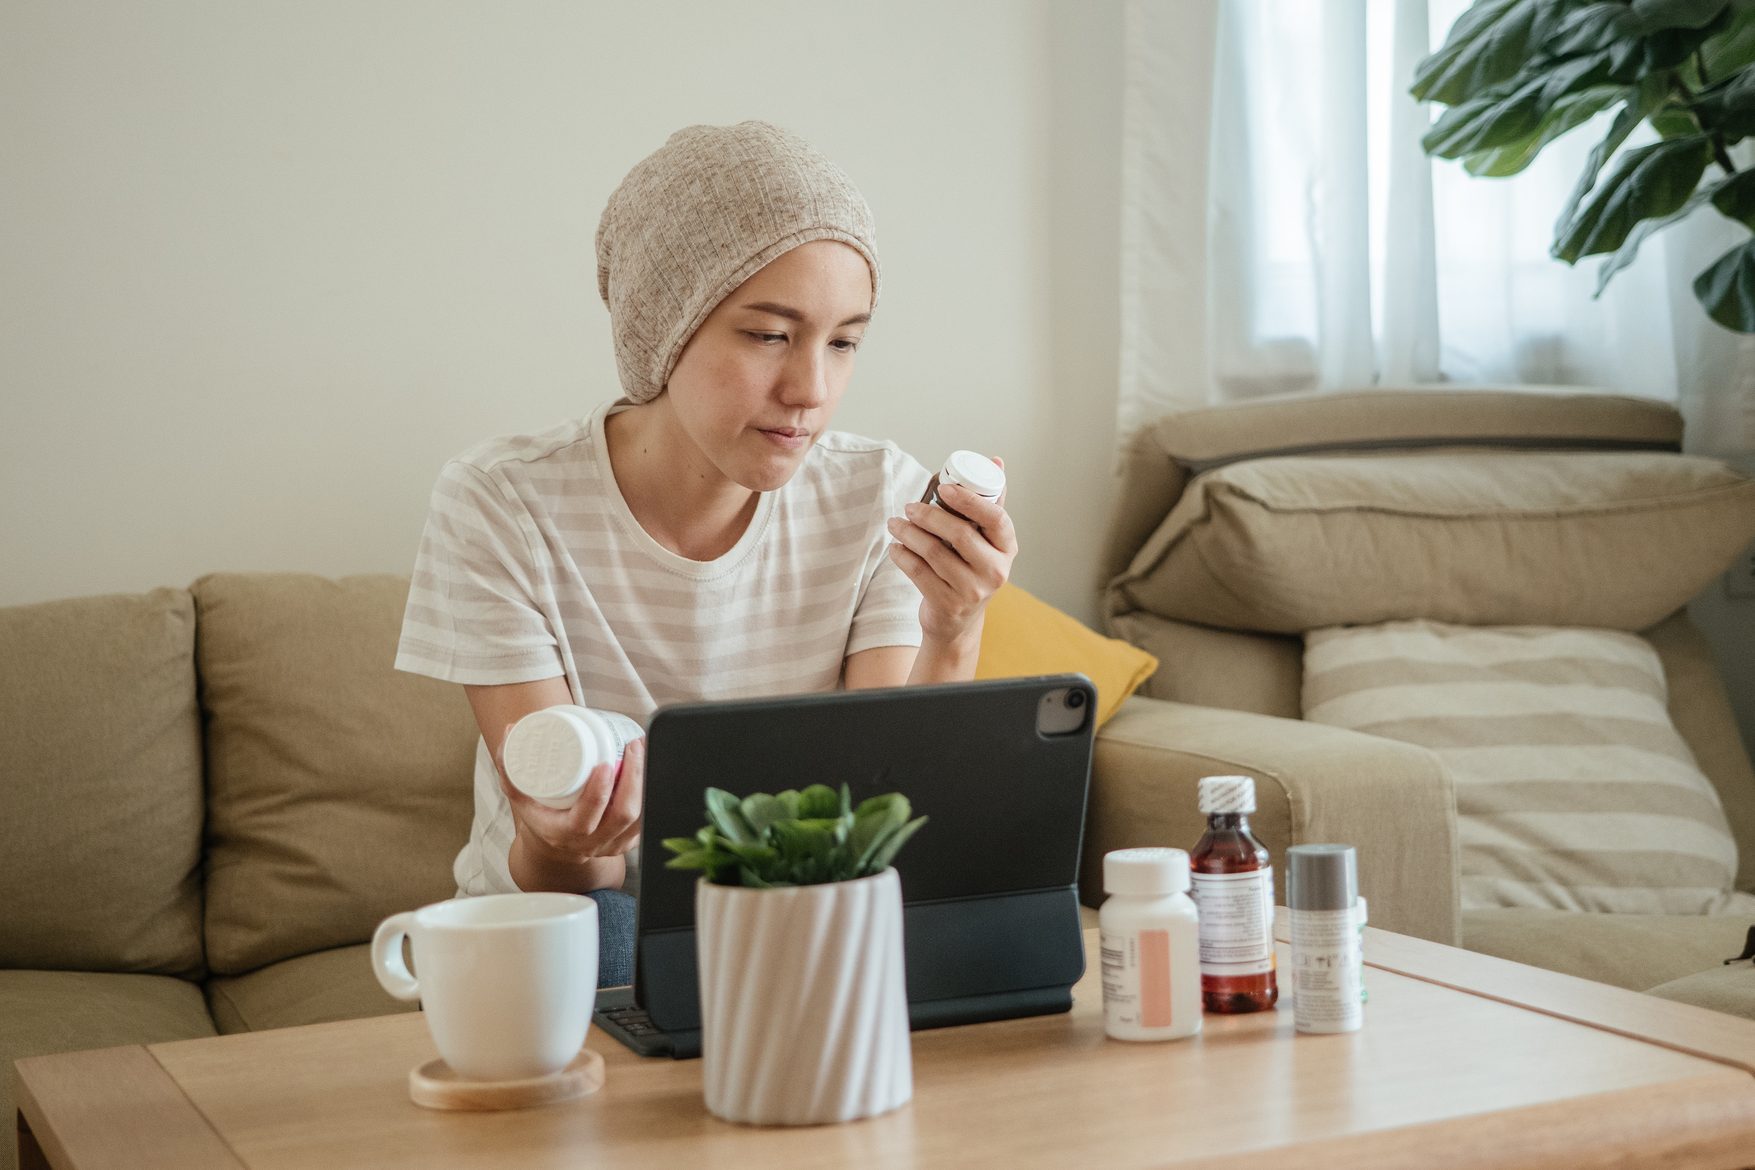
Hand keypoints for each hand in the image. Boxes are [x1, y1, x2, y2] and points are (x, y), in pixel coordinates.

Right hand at [501, 735, 644, 879]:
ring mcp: (613, 844)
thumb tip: (510, 730)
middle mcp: (591, 843)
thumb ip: (509, 764)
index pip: (585, 818)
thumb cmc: (539, 814)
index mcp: (563, 834)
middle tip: (632, 747)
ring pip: (641, 817)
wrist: (555, 847)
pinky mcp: (628, 840)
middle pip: (622, 815)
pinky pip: (648, 820)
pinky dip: (653, 793)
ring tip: (643, 751)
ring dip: (646, 782)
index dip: (599, 792)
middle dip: (633, 778)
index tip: (606, 763)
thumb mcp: (519, 794)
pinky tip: (652, 768)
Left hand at [885, 456, 1016, 646]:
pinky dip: (902, 556)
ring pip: (934, 552)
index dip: (968, 499)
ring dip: (909, 533)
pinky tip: (896, 547)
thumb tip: (996, 460)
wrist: (957, 622)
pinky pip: (918, 572)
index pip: (995, 517)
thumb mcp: (985, 541)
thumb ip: (989, 504)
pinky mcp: (948, 605)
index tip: (942, 488)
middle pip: (961, 534)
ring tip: (895, 523)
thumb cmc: (970, 570)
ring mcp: (973, 590)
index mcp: (1007, 548)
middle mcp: (996, 571)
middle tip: (909, 506)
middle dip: (929, 515)